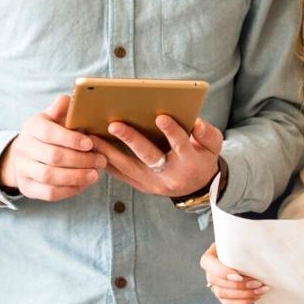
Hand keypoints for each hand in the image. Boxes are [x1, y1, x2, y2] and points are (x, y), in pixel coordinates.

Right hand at [0, 94, 106, 200]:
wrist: (24, 156)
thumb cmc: (47, 134)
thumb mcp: (51, 118)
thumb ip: (60, 110)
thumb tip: (69, 99)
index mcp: (31, 127)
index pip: (49, 133)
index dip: (71, 139)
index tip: (90, 143)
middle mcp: (23, 148)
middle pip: (53, 156)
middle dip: (80, 160)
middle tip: (101, 160)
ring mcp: (23, 169)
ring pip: (51, 176)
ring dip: (76, 176)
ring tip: (95, 174)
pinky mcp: (27, 188)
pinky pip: (49, 193)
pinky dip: (69, 190)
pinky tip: (83, 184)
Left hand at [94, 115, 223, 198]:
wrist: (196, 187)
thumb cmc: (202, 157)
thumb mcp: (212, 146)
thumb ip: (207, 134)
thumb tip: (195, 122)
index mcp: (189, 162)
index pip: (181, 145)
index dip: (172, 132)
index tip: (161, 117)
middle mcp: (169, 175)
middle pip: (149, 157)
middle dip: (131, 140)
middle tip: (114, 124)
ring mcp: (152, 182)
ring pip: (127, 167)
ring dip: (108, 151)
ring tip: (91, 136)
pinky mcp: (139, 185)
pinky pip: (119, 174)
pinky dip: (105, 160)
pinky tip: (91, 148)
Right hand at [200, 243, 267, 303]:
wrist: (245, 259)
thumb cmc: (241, 250)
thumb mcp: (237, 243)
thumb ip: (240, 244)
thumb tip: (252, 243)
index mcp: (209, 258)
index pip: (209, 264)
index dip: (223, 272)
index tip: (239, 276)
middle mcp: (209, 273)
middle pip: (217, 282)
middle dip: (239, 285)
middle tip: (257, 282)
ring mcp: (214, 286)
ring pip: (223, 294)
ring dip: (244, 294)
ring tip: (260, 289)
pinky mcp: (222, 296)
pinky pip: (228, 303)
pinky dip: (243, 301)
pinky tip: (256, 296)